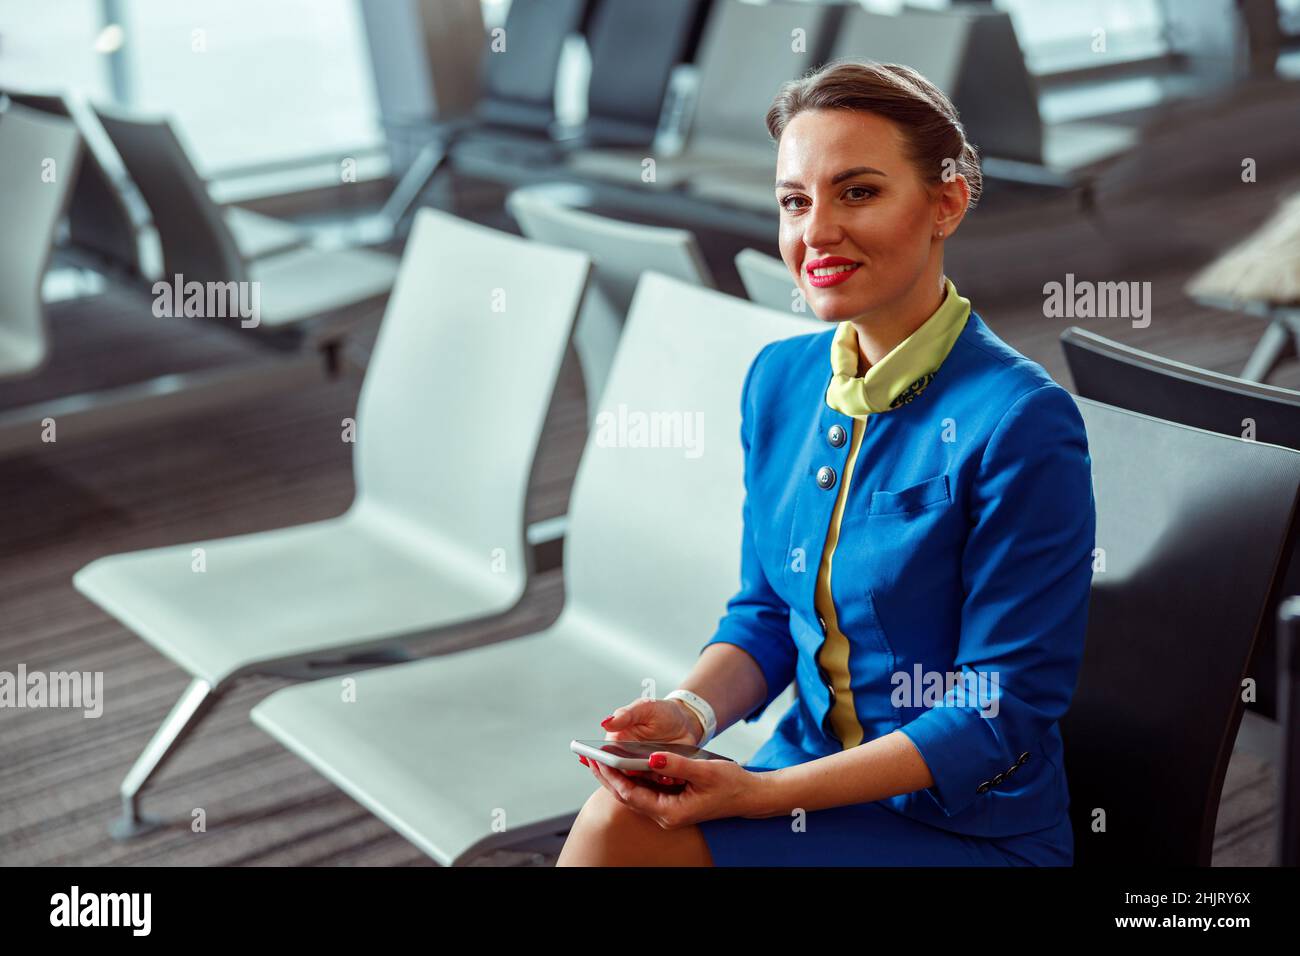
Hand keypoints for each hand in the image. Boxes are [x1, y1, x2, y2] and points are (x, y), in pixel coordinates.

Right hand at [575, 697, 701, 787]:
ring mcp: (642, 770)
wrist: (685, 722)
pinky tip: (674, 778)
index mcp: (616, 741)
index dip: (613, 763)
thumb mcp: (645, 708)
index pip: (608, 757)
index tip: (623, 763)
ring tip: (665, 776)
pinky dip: (664, 782)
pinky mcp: (657, 777)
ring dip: (651, 780)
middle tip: (645, 769)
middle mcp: (626, 758)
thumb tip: (606, 722)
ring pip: (641, 783)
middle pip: (623, 774)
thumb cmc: (661, 712)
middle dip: (635, 774)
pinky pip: (657, 784)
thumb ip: (625, 715)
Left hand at [587, 750, 775, 827]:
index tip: (598, 760)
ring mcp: (668, 811)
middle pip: (627, 796)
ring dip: (617, 777)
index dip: (612, 777)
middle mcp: (666, 815)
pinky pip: (644, 791)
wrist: (749, 795)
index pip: (631, 795)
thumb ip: (675, 765)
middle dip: (607, 777)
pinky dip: (631, 778)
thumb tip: (651, 759)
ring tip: (599, 759)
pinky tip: (622, 765)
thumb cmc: (731, 784)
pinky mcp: (671, 803)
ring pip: (634, 794)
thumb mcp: (703, 771)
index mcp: (671, 812)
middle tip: (589, 758)